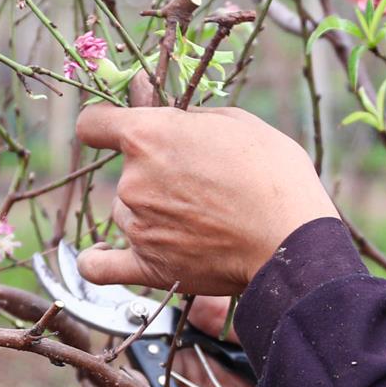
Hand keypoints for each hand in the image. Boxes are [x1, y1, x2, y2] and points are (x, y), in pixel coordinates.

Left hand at [74, 99, 336, 295]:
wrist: (292, 239)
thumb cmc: (274, 174)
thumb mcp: (238, 123)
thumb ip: (191, 119)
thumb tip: (171, 119)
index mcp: (148, 136)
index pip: (93, 123)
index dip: (104, 123)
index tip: (113, 128)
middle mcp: (133, 181)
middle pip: (125, 174)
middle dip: (155, 174)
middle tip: (201, 183)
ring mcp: (137, 226)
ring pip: (128, 213)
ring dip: (150, 212)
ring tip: (200, 219)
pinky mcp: (147, 267)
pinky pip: (100, 267)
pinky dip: (96, 260)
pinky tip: (100, 254)